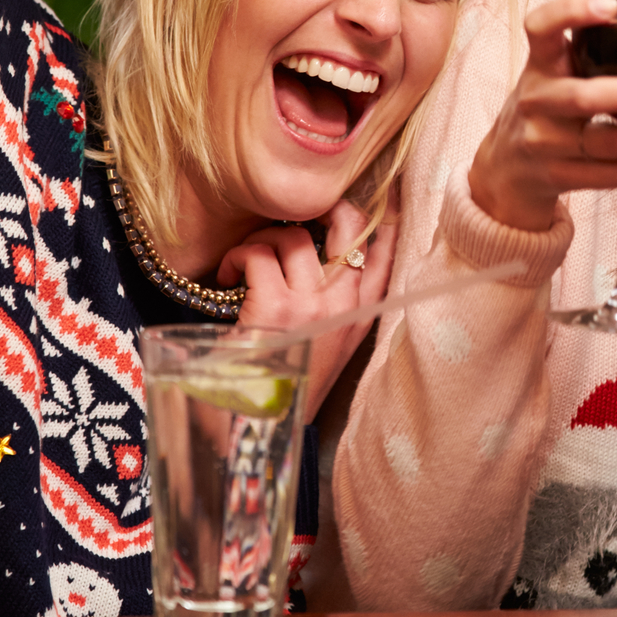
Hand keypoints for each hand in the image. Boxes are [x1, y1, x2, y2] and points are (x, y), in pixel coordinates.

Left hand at [218, 201, 397, 418]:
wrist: (256, 426)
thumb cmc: (286, 379)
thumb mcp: (326, 342)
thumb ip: (337, 302)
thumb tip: (328, 252)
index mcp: (363, 314)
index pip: (388, 250)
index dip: (384, 213)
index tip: (374, 190)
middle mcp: (346, 306)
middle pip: (352, 226)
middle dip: (324, 205)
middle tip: (297, 212)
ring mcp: (314, 306)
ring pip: (295, 235)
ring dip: (264, 239)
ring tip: (247, 263)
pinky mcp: (276, 307)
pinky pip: (257, 254)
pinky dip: (237, 258)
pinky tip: (227, 278)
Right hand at [468, 0, 616, 230]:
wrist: (508, 165)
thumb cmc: (555, 100)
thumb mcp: (576, 65)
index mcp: (541, 62)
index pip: (541, 28)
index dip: (571, 13)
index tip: (610, 5)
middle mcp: (537, 100)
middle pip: (586, 97)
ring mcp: (545, 142)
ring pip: (608, 142)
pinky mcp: (558, 176)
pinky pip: (611, 174)